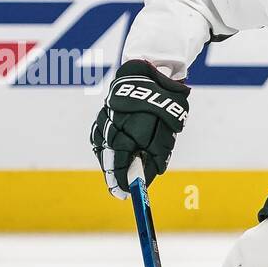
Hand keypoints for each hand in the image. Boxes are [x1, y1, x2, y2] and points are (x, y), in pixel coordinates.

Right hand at [90, 60, 190, 197]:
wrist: (148, 72)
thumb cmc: (163, 103)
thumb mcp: (168, 129)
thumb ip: (158, 153)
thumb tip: (149, 176)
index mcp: (131, 127)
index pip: (123, 161)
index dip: (123, 180)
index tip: (127, 194)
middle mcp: (115, 122)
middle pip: (111, 156)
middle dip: (116, 176)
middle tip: (121, 192)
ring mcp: (106, 116)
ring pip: (103, 147)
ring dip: (109, 164)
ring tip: (115, 181)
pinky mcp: (102, 114)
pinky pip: (99, 137)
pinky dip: (104, 149)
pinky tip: (109, 158)